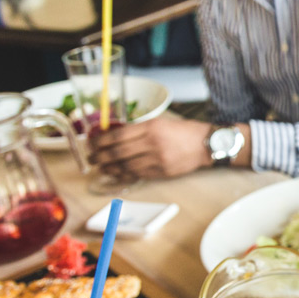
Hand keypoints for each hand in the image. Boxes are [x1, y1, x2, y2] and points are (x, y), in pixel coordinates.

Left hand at [87, 117, 212, 178]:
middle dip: (100, 156)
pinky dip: (123, 174)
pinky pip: (137, 174)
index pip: (119, 135)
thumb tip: (116, 136)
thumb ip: (140, 129)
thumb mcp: (162, 122)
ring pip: (125, 165)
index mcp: (152, 127)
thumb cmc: (185, 131)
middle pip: (118, 151)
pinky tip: (115, 173)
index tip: (92, 143)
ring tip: (100, 167)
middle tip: (91, 158)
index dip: (101, 141)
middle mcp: (153, 143)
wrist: (207, 144)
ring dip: (109, 167)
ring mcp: (157, 159)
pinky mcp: (162, 171)